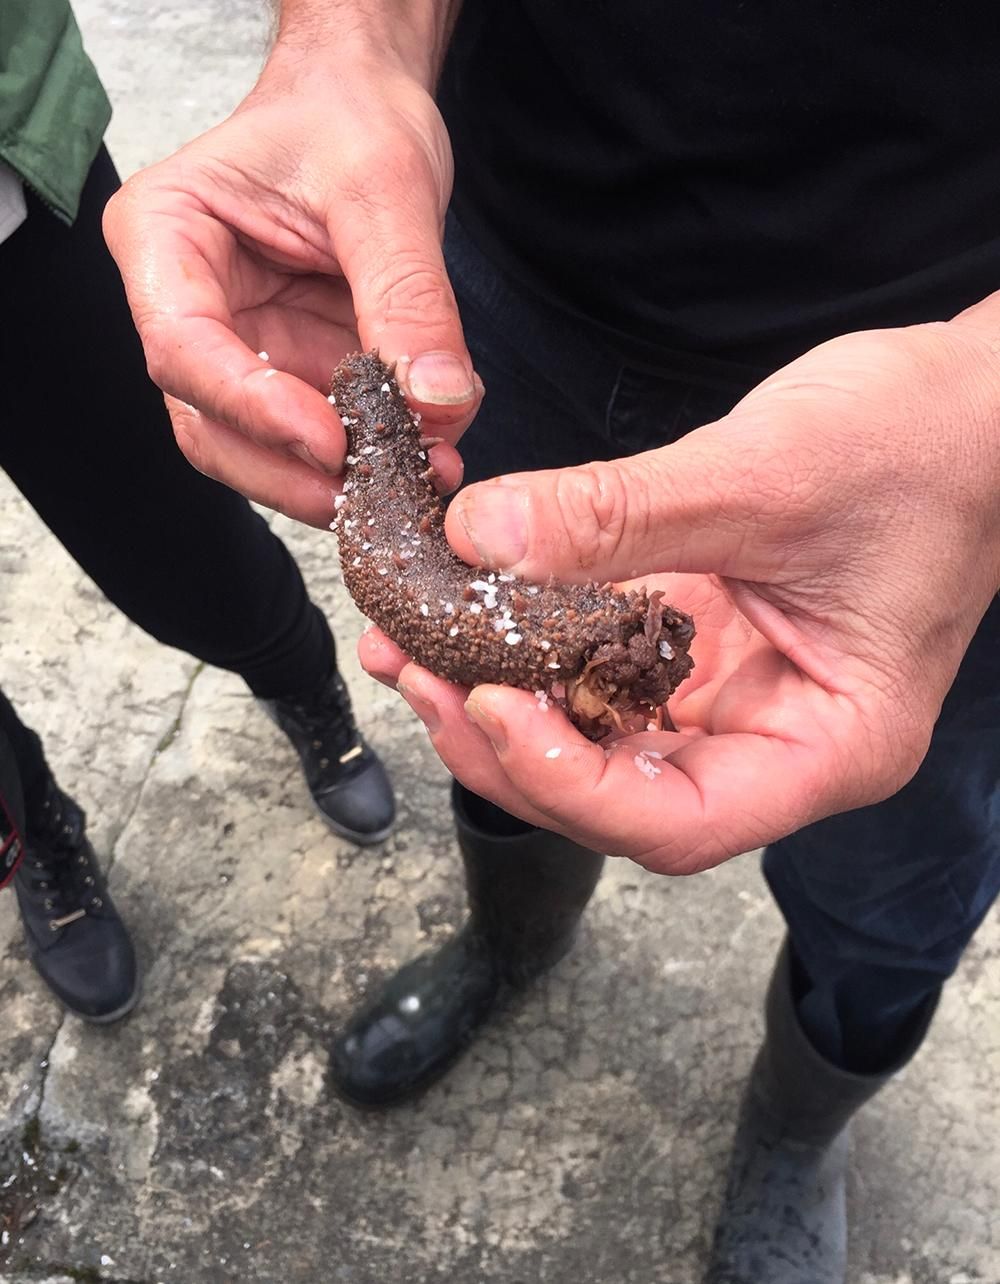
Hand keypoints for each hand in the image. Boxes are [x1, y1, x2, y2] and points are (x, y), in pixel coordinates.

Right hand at [103, 36, 475, 525]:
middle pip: (209, 425)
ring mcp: (239, 350)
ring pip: (260, 450)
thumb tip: (438, 403)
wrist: (367, 108)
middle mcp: (187, 307)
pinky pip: (319, 438)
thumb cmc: (348, 117)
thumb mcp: (386, 188)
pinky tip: (424, 458)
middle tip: (373, 495)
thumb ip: (408, 296)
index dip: (253, 409)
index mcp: (165, 239)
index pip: (183, 350)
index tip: (332, 443)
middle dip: (291, 472)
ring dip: (334, 481)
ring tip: (417, 481)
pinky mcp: (292, 373)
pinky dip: (368, 460)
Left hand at [361, 320, 999, 872]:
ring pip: (604, 743)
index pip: (681, 822)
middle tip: (420, 677)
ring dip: (505, 707)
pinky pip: (608, 673)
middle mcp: (777, 740)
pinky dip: (538, 653)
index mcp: (829, 745)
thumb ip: (620, 514)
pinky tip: (471, 616)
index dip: (571, 784)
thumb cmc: (923, 444)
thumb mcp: (766, 476)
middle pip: (623, 798)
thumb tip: (479, 537)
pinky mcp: (707, 643)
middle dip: (511, 751)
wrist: (976, 403)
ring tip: (414, 652)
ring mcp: (739, 696)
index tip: (490, 707)